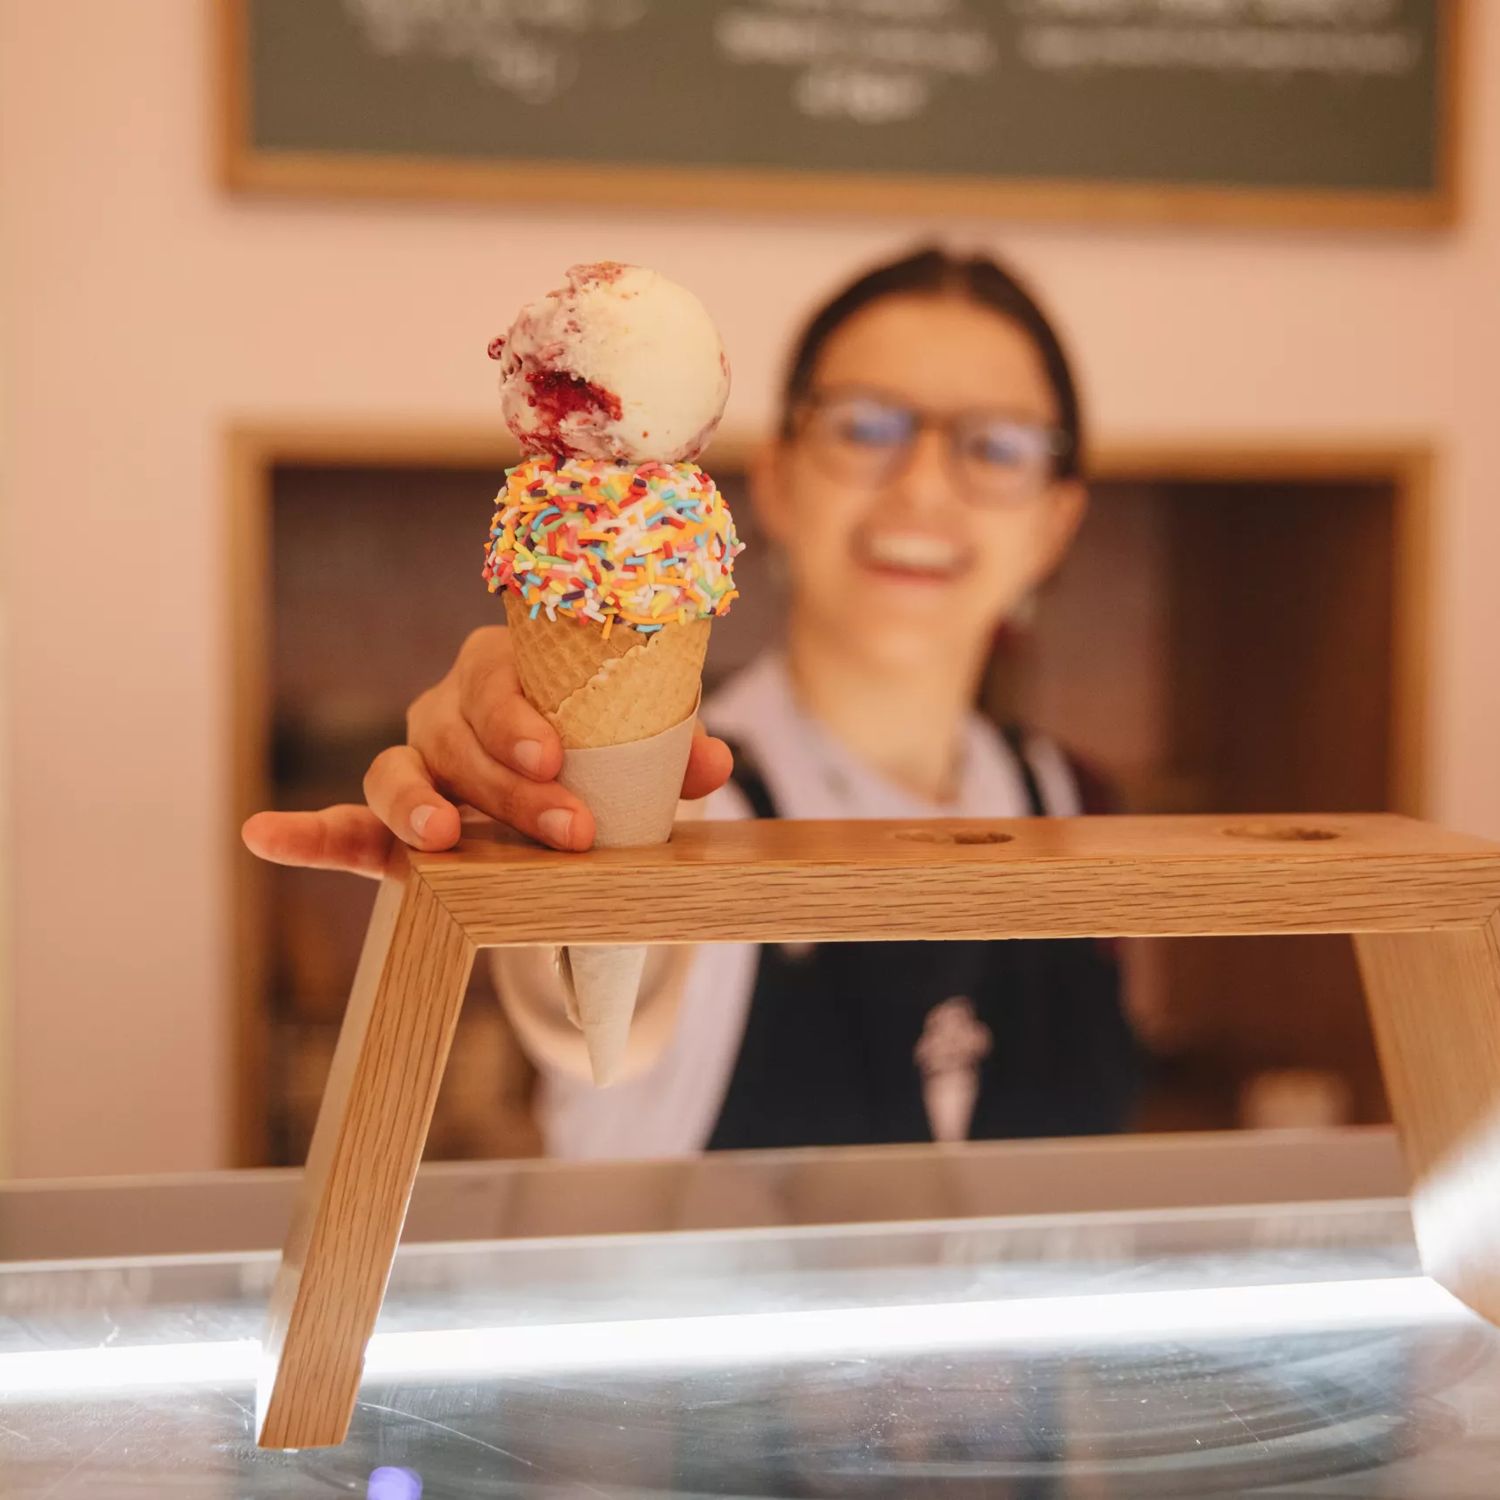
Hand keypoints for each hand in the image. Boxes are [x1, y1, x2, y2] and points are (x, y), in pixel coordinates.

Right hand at [241, 626, 732, 877]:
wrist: (568, 801)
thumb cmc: (602, 761)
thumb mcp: (639, 756)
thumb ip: (669, 754)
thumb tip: (711, 763)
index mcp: (504, 676)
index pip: (495, 683)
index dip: (520, 720)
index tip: (557, 759)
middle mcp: (447, 712)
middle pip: (455, 739)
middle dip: (508, 788)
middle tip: (567, 832)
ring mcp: (413, 768)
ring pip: (395, 775)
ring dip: (413, 806)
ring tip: (440, 839)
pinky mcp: (386, 829)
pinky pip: (340, 827)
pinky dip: (302, 834)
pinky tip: (264, 835)